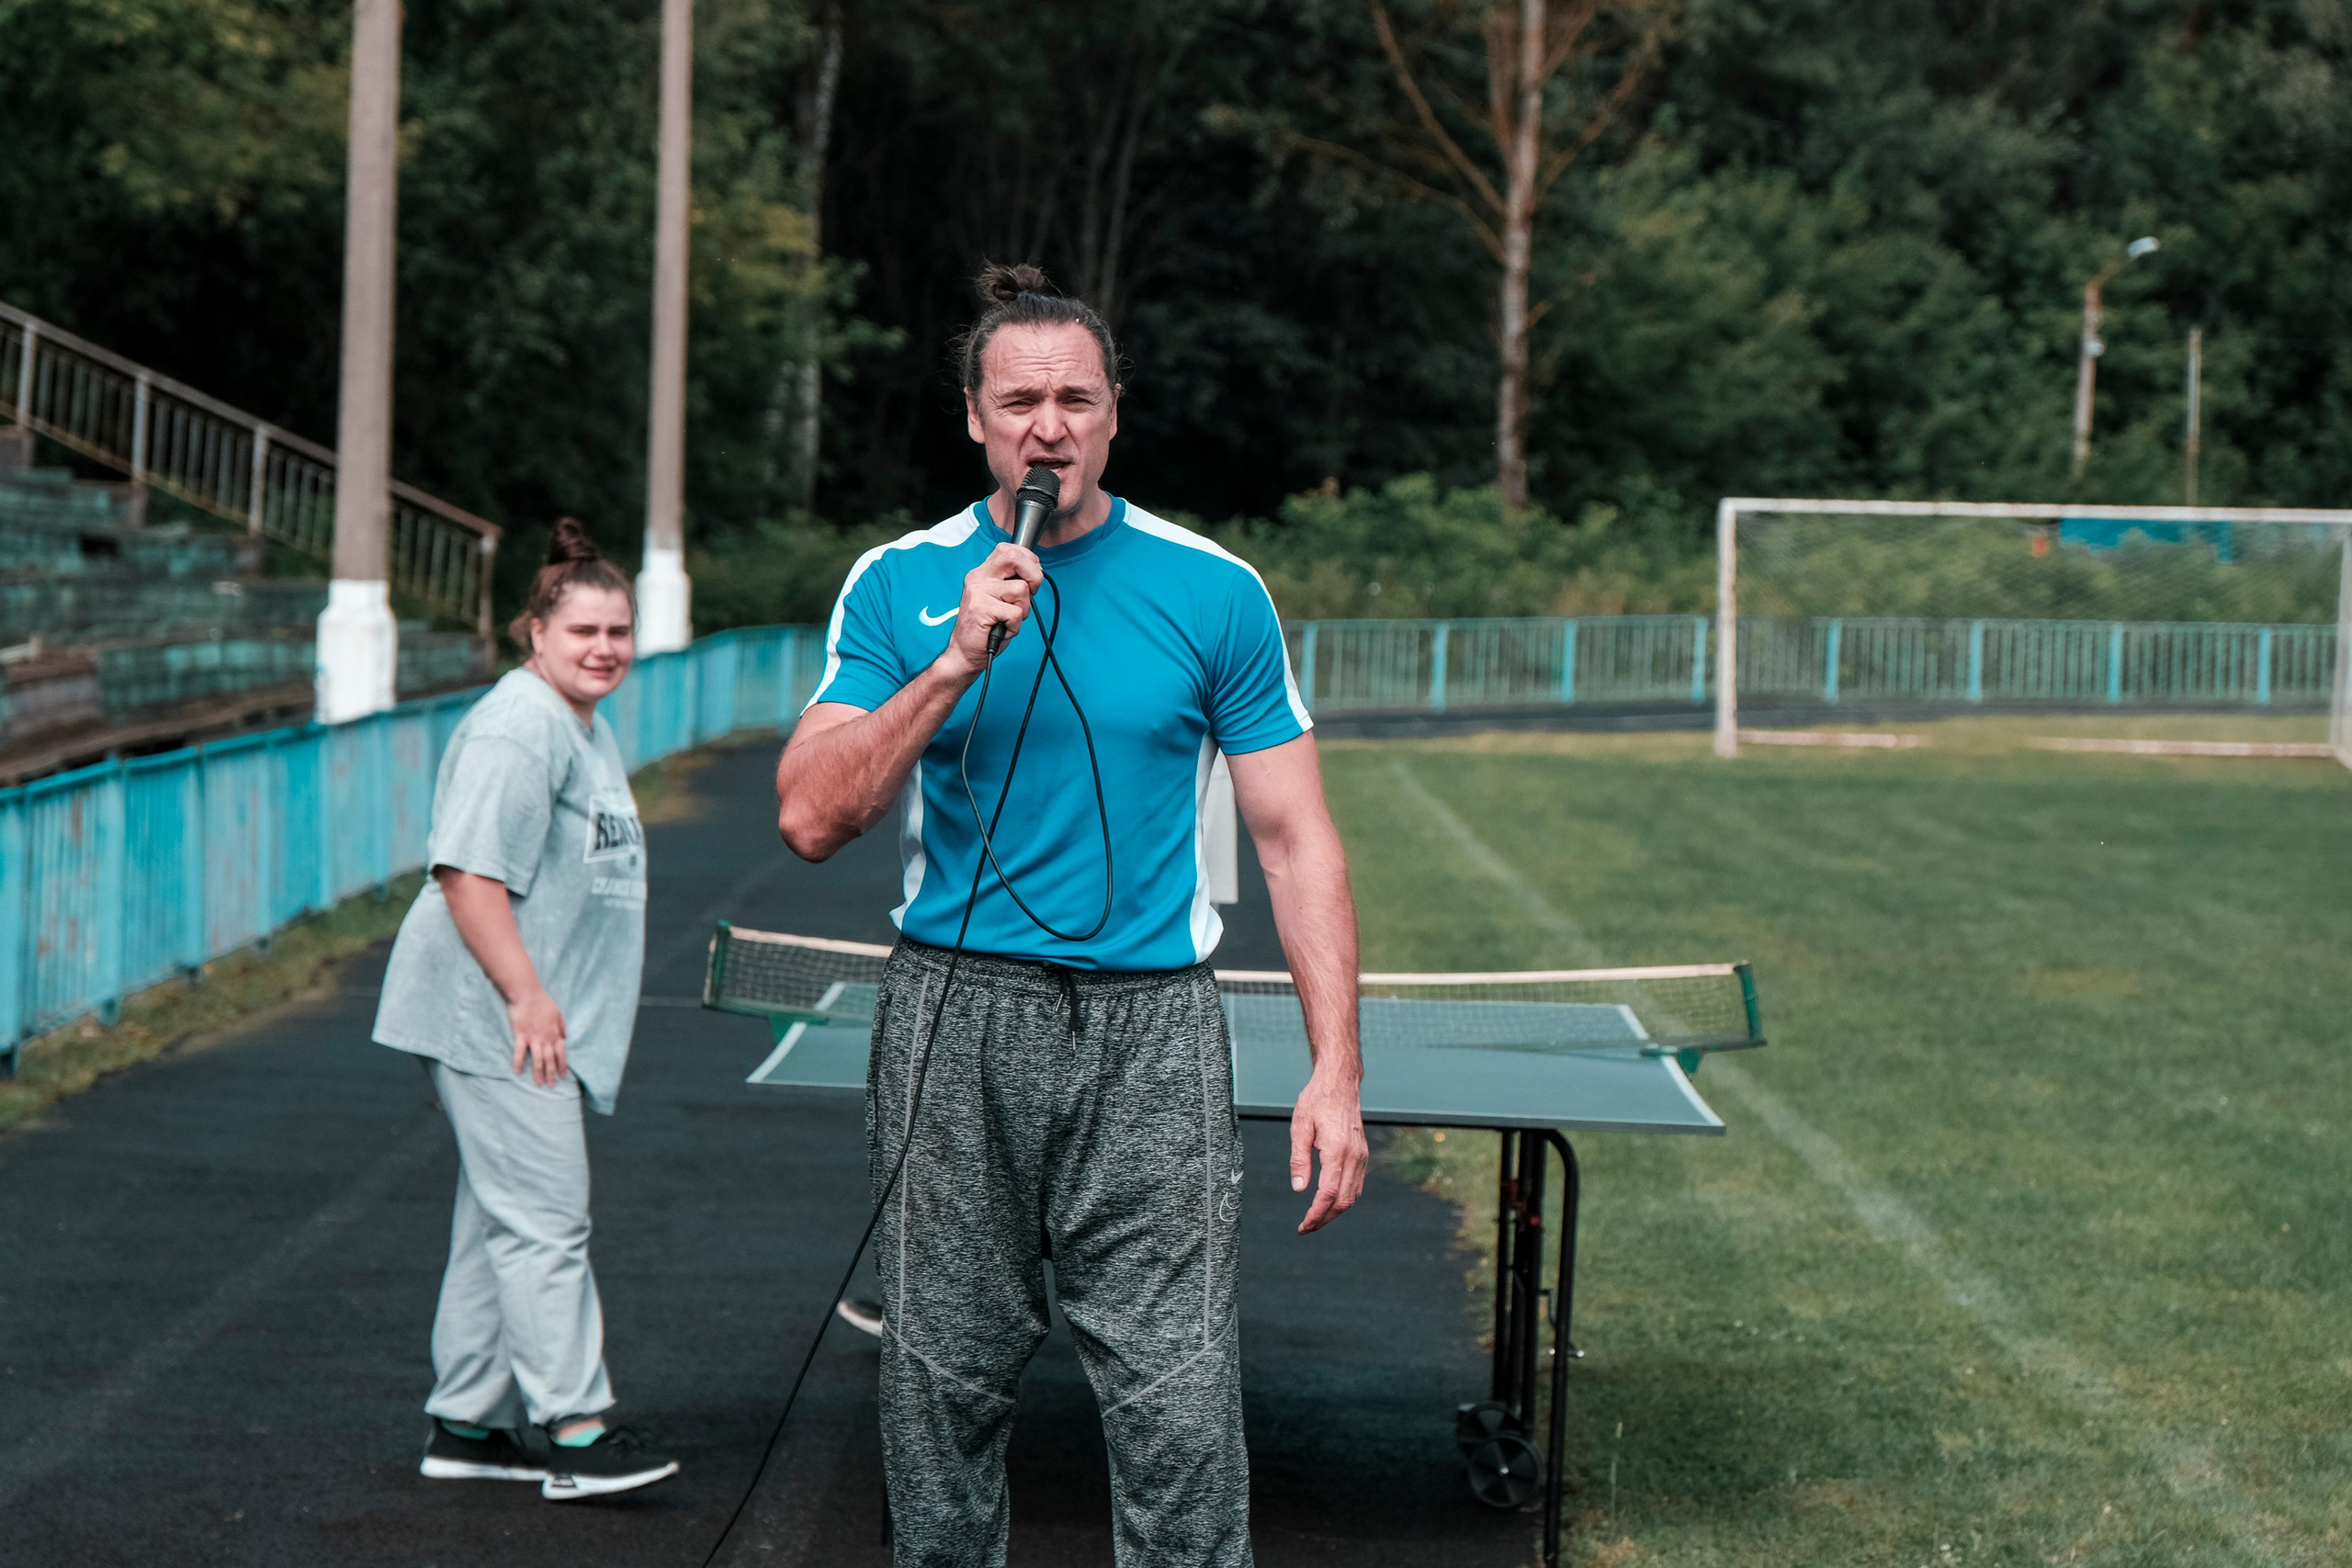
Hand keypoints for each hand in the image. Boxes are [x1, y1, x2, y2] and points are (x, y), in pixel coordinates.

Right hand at [507, 986, 568, 1085]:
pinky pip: (520, 1052)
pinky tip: (517, 1072)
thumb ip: (562, 1026)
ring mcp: (533, 1037)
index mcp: (555, 1032)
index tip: (563, 1075)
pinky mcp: (521, 1035)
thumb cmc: (542, 1001)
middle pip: (550, 1059)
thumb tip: (566, 1037)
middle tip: (551, 1085)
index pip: (561, 1052)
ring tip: (539, 1084)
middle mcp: (546, 1038)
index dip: (562, 1064)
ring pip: (538, 1059)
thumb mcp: (558, 1013)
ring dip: (539, 1073)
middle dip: (552, 1073)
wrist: (527, 993)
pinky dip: (518, 1062)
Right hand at [936, 542, 1040, 674]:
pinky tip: (1003, 629)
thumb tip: (1036, 571)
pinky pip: (1015, 613)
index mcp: (982, 572)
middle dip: (1034, 575)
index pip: (1009, 549)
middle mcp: (978, 578)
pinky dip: (1015, 626)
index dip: (1028, 560)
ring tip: (1008, 619)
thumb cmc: (986, 627)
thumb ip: (1011, 581)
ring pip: (1021, 590)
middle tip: (1031, 592)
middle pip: (1015, 558)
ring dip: (1023, 610)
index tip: (1031, 577)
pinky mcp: (982, 609)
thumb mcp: (999, 598)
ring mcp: (978, 592)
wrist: (964, 652)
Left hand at [1289, 1068, 1367, 1232]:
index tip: (1303, 1226)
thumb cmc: (1316, 1101)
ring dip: (1334, 1212)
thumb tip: (1299, 1189)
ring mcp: (1362, 1156)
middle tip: (1306, 1228)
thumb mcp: (1300, 1127)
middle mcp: (1354, 1156)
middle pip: (1343, 1201)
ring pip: (1353, 1196)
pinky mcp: (1363, 1154)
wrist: (1340, 1083)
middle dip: (1324, 1219)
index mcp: (1337, 1150)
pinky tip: (1329, 1202)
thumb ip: (1299, 1160)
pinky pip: (1357, 1185)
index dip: (1316, 1214)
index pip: (1329, 1193)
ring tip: (1315, 1219)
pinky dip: (1344, 1199)